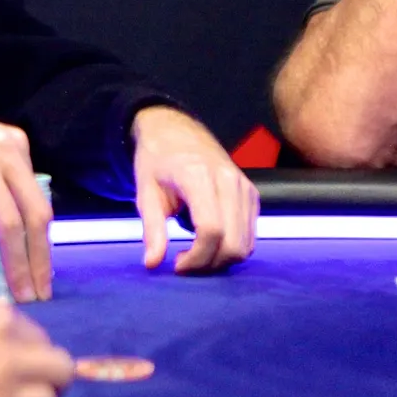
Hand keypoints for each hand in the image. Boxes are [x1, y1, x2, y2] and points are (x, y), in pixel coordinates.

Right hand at [0, 78, 51, 300]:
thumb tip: (12, 232)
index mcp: (15, 145)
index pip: (40, 202)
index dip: (45, 244)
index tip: (44, 275)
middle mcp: (3, 150)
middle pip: (33, 215)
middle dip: (38, 261)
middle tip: (37, 295)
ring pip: (6, 222)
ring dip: (12, 263)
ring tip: (12, 292)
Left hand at [130, 107, 257, 272]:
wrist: (175, 131)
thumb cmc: (157, 160)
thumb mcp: (145, 191)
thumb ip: (152, 228)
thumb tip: (152, 263)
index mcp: (199, 176)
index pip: (211, 229)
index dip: (196, 257)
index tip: (177, 265)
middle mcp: (229, 181)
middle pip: (233, 242)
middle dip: (210, 264)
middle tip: (184, 263)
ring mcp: (244, 187)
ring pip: (246, 243)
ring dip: (221, 259)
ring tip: (195, 254)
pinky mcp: (252, 195)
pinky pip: (250, 235)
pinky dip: (232, 248)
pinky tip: (209, 243)